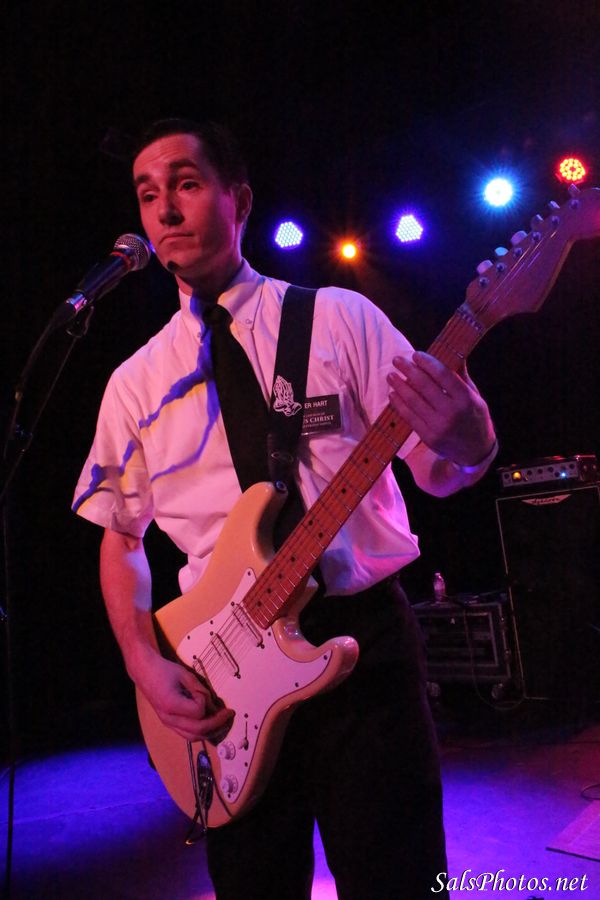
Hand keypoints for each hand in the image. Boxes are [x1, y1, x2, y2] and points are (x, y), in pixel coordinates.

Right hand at [135, 651, 233, 742]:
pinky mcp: (168, 723)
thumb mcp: (185, 675)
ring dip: (210, 731)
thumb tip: (214, 706)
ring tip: (222, 722)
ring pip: (193, 737)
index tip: (203, 692)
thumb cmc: (164, 670)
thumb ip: (201, 691)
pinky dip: (200, 731)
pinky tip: (209, 722)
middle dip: (217, 724)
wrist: (145, 671)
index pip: (198, 712)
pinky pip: (186, 733)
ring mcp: (167, 723)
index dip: (205, 702)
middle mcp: (168, 718)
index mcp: (171, 704)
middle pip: (198, 730)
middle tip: (228, 715)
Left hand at [387, 351, 495, 465]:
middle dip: (408, 371)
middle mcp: (452, 412)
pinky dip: (399, 404)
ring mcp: (439, 426)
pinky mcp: (429, 437)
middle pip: (425, 386)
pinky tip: (393, 394)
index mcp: (466, 399)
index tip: (416, 354)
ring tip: (391, 376)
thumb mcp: (475, 396)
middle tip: (397, 360)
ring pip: (414, 401)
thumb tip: (453, 352)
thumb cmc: (475, 418)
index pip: (443, 375)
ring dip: (399, 386)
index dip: (427, 363)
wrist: (475, 451)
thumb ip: (461, 376)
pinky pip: (409, 417)